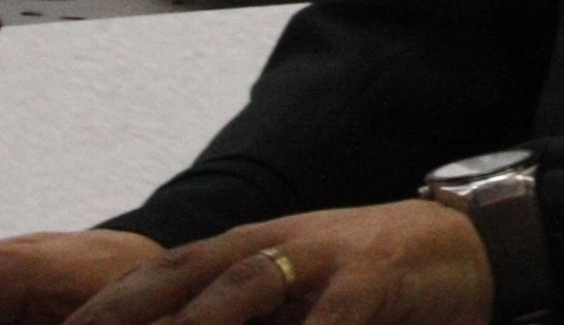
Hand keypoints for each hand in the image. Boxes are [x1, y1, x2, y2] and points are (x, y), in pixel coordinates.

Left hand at [57, 205, 490, 324]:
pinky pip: (322, 324)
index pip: (148, 282)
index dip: (96, 313)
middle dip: (118, 318)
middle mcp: (267, 247)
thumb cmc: (362, 284)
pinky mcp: (366, 282)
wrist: (468, 246)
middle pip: (173, 281)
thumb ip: (232, 316)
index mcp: (238, 253)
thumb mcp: (288, 297)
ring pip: (233, 294)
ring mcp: (316, 259)